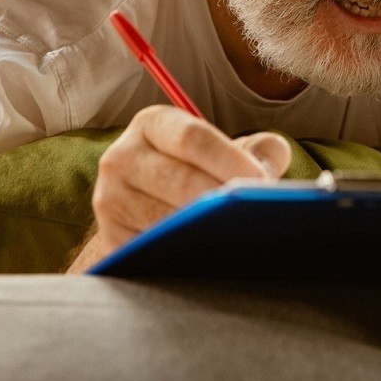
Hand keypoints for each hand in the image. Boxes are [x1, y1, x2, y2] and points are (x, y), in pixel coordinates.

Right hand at [66, 105, 289, 272]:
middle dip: (224, 201)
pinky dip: (185, 256)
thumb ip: (259, 150)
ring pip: (166, 220)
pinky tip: (211, 256)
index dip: (233, 162)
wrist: (152, 209)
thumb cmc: (200, 174)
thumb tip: (270, 166)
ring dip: (207, 232)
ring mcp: (110, 200)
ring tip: (240, 236)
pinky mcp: (111, 238)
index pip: (193, 138)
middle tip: (255, 215)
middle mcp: (121, 157)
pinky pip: (153, 250)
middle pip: (181, 182)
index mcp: (152, 124)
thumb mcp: (226, 151)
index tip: (261, 183)